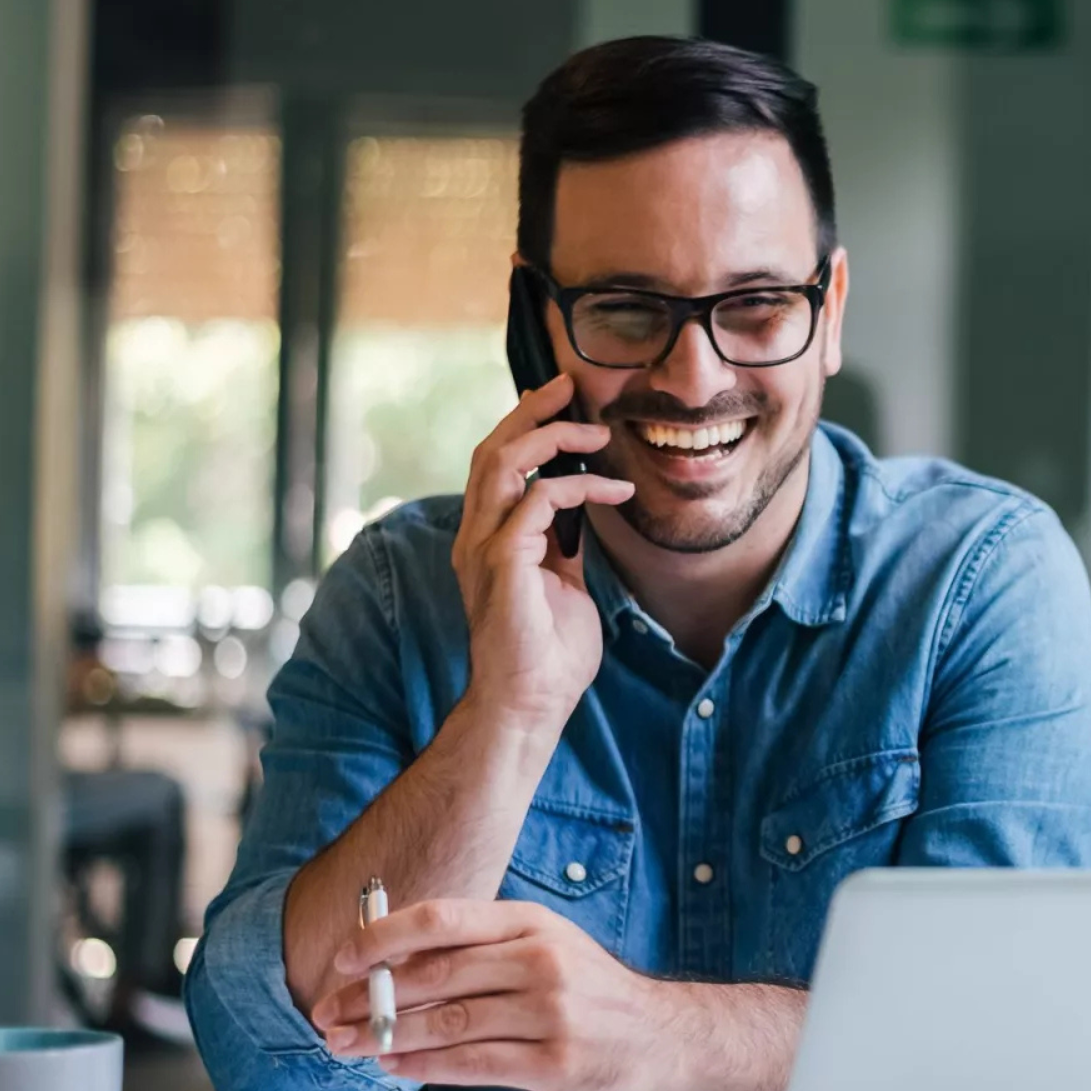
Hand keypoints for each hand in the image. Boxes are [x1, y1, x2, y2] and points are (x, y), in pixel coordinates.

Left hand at [313, 899, 669, 1090]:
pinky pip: (471, 1063)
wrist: (660, 1035)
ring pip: (446, 1022)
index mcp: (530, 923)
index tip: (343, 959)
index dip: (383, 937)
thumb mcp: (542, 946)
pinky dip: (424, 1067)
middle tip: (330, 1013)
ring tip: (349, 1044)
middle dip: (371, 996)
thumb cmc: (588, 991)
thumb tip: (396, 959)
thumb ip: (479, 950)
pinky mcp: (552, 1061)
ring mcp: (549, 1012)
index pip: (443, 919)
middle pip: (435, 974)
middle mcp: (540, 960)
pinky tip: (396, 1067)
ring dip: (386, 1036)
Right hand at [454, 375, 634, 728]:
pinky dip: (577, 487)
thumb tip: (581, 512)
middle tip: (569, 387)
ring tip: (594, 431)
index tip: (561, 403)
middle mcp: (476, 537)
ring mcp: (483, 548)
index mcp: (487, 539)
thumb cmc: (549, 653)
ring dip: (550, 437)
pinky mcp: (503, 562)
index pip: (495, 464)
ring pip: (502, 462)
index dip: (523, 426)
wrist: (532, 703)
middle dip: (530, 411)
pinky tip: (615, 492)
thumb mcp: (562, 583)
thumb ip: (561, 545)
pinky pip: (536, 500)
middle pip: (490, 450)